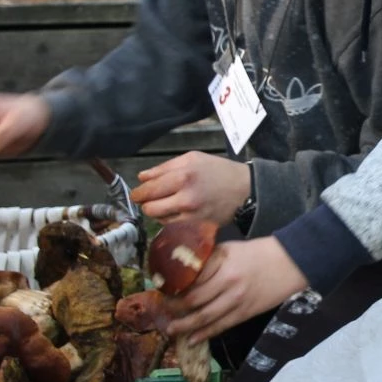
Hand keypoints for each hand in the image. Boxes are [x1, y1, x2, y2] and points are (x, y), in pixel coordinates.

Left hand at [130, 151, 250, 223]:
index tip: (137, 192)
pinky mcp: (194, 222)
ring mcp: (189, 211)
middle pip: (149, 203)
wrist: (244, 190)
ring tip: (158, 203)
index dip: (139, 191)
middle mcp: (185, 194)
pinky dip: (165, 217)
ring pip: (157, 215)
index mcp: (183, 174)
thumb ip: (165, 167)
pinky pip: (169, 222)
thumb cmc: (218, 170)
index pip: (150, 186)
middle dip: (143, 202)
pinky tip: (171, 210)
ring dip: (153, 210)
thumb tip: (142, 177)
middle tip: (143, 199)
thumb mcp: (193, 159)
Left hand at [164, 237, 305, 342]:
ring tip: (171, 330)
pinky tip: (192, 339)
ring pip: (204, 317)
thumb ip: (208, 260)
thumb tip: (185, 272)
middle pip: (193, 300)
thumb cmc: (258, 253)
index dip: (173, 286)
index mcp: (221, 262)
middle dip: (174, 308)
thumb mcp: (229, 248)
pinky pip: (221, 326)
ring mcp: (236, 299)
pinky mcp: (245, 313)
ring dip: (185, 325)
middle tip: (163, 311)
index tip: (162, 290)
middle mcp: (227, 281)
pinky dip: (204, 334)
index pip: (191, 278)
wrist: (289, 263)